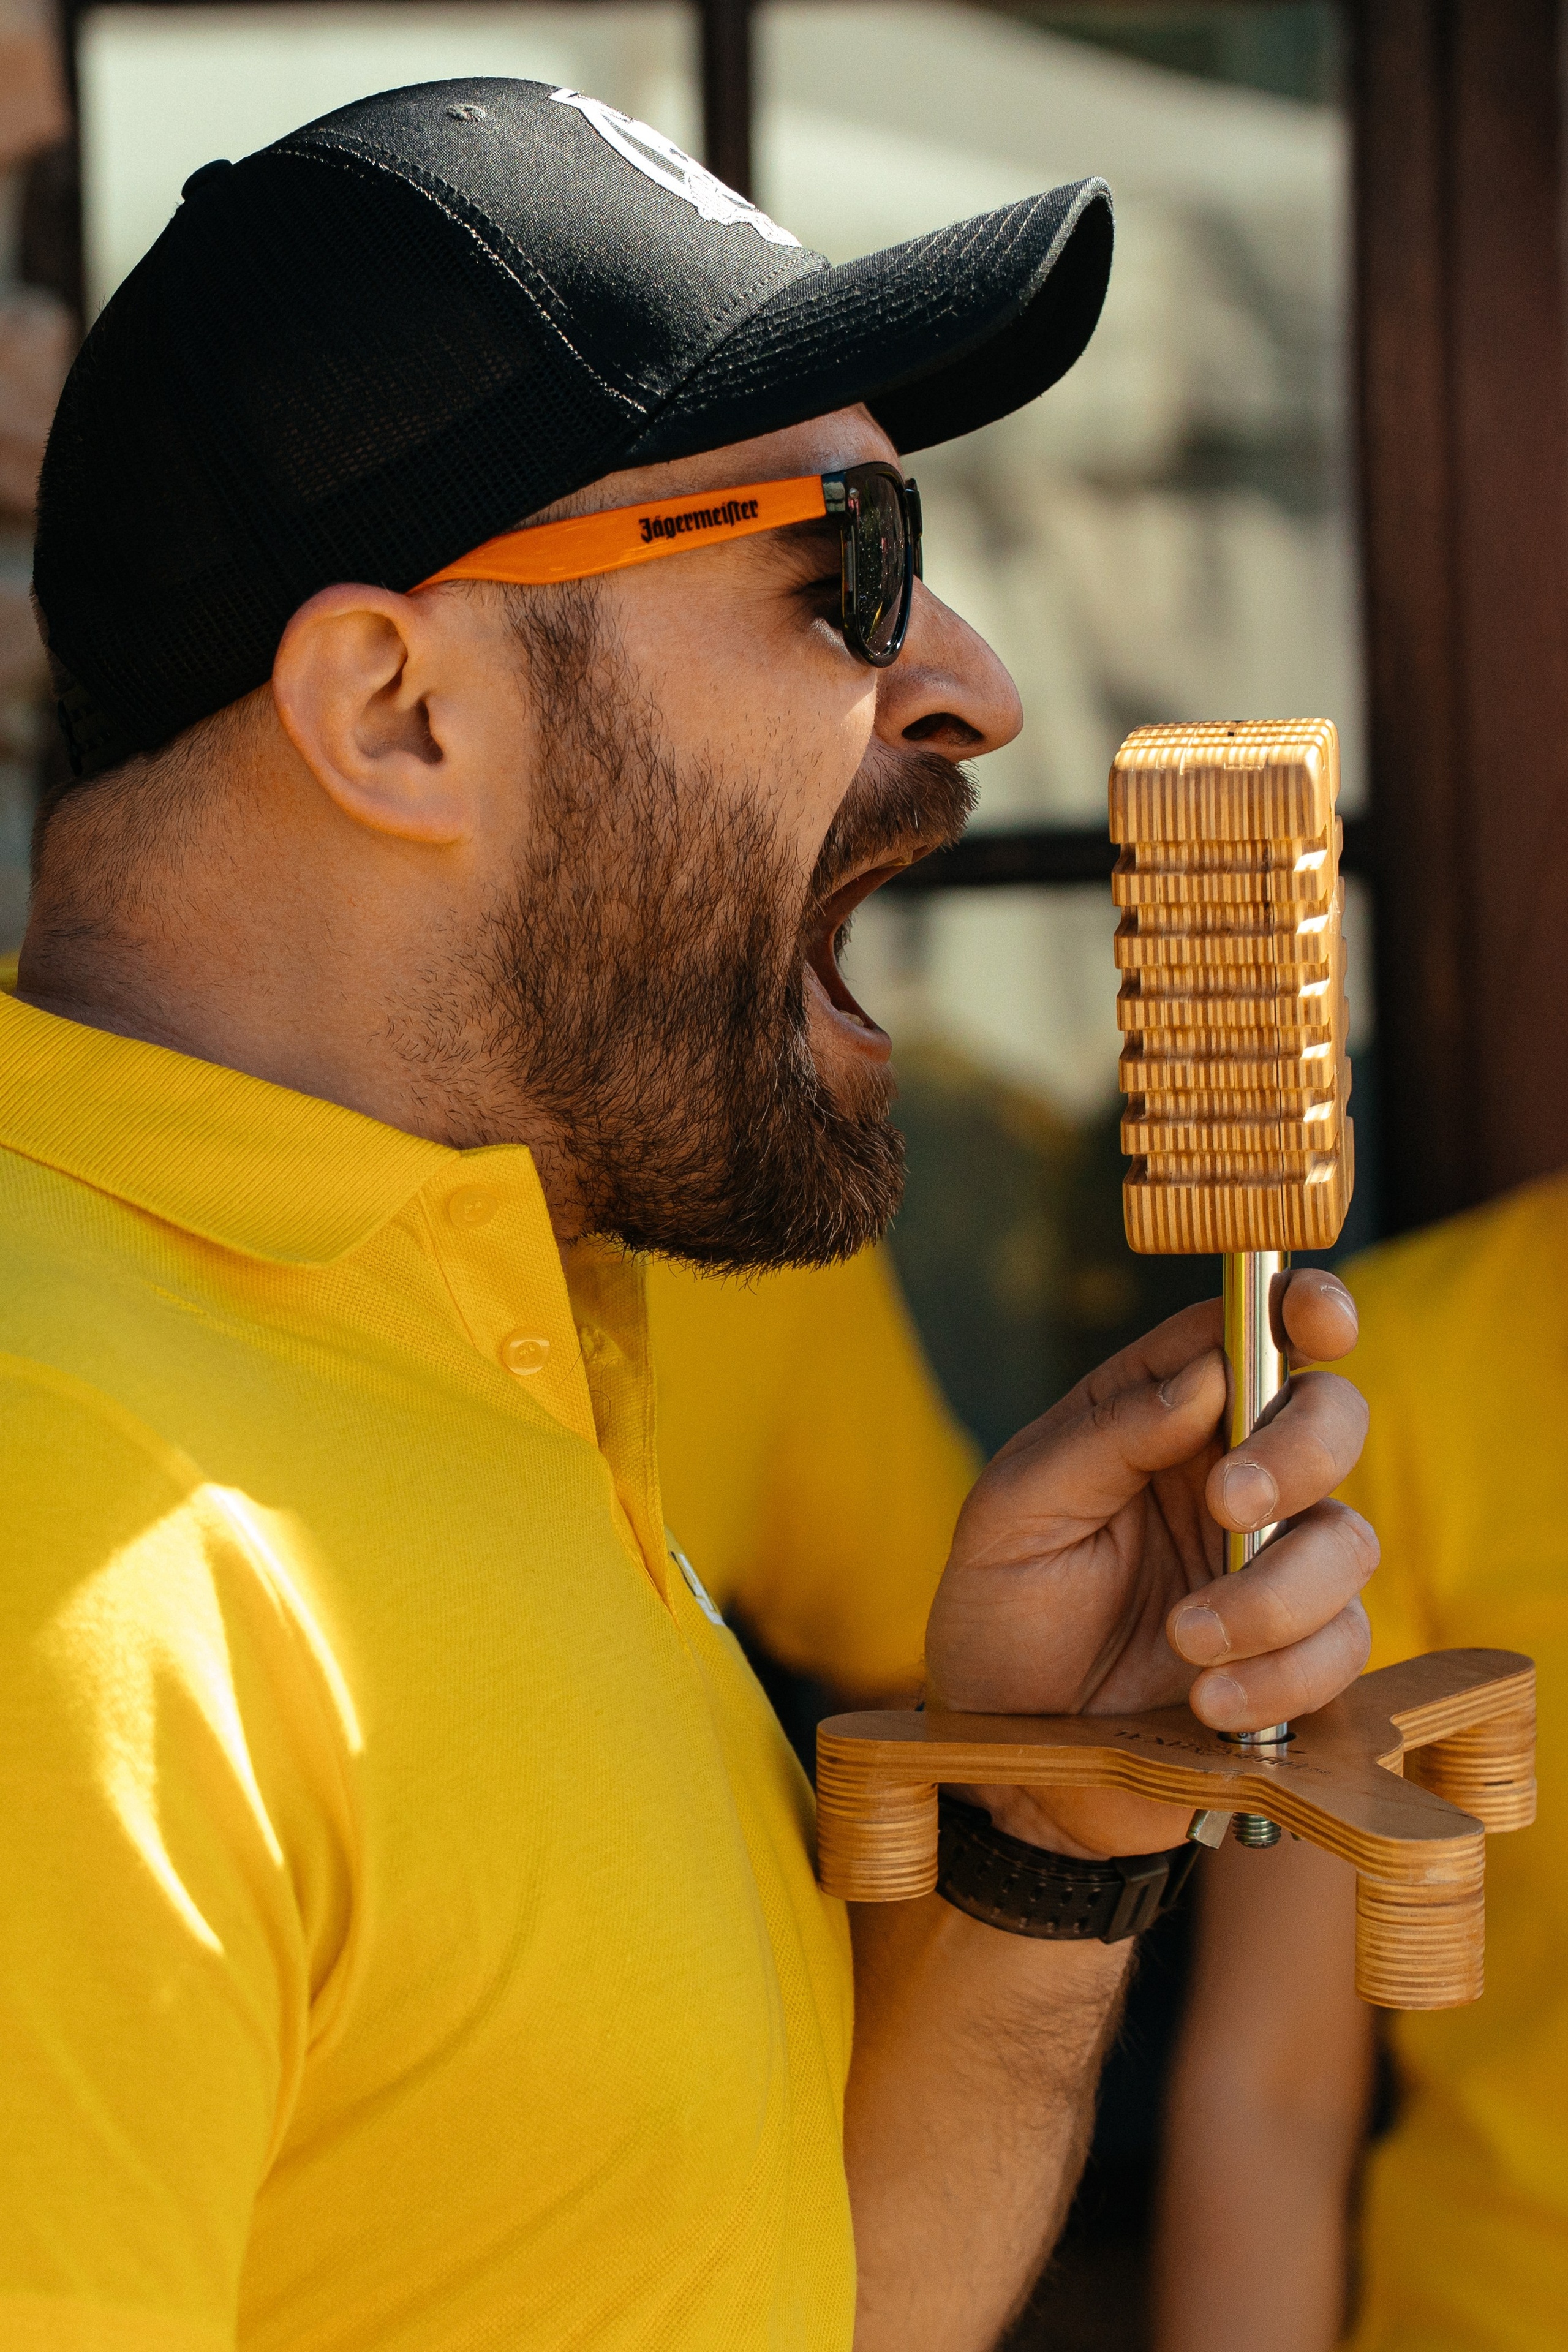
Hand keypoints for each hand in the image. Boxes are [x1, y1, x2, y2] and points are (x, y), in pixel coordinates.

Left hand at [923, 1271, 1373, 1856]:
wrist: (1007, 1761)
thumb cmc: (1001, 1615)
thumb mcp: (1014, 1512)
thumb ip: (1106, 1435)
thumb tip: (1205, 1373)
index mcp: (1164, 1418)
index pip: (1250, 1336)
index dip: (1300, 1310)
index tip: (1311, 1318)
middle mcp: (1233, 1479)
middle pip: (1331, 1421)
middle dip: (1298, 1455)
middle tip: (1228, 1505)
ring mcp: (1275, 1569)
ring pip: (1345, 1543)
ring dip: (1273, 1595)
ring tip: (1183, 1641)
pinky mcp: (1299, 1660)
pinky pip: (1342, 1649)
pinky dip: (1282, 1675)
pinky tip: (1209, 1704)